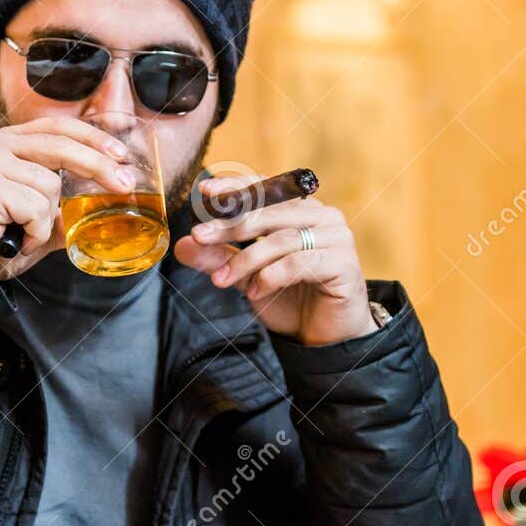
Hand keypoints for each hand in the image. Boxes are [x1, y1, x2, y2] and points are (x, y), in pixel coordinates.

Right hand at [0, 115, 133, 279]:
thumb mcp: (38, 218)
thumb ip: (64, 208)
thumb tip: (104, 204)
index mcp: (11, 142)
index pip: (56, 127)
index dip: (91, 137)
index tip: (120, 152)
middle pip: (60, 146)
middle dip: (97, 166)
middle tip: (124, 184)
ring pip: (49, 186)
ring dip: (45, 220)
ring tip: (24, 232)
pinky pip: (35, 209)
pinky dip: (34, 231)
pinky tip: (16, 237)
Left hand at [173, 176, 376, 344]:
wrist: (323, 337)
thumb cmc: (290, 300)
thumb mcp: (246, 277)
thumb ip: (219, 258)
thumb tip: (182, 244)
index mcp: (301, 209)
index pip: (266, 188)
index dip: (236, 187)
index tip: (206, 192)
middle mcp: (322, 216)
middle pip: (269, 212)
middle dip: (230, 225)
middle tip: (200, 237)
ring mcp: (337, 238)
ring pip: (281, 238)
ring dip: (246, 260)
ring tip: (222, 280)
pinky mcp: (344, 263)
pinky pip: (300, 262)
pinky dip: (272, 276)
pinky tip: (256, 292)